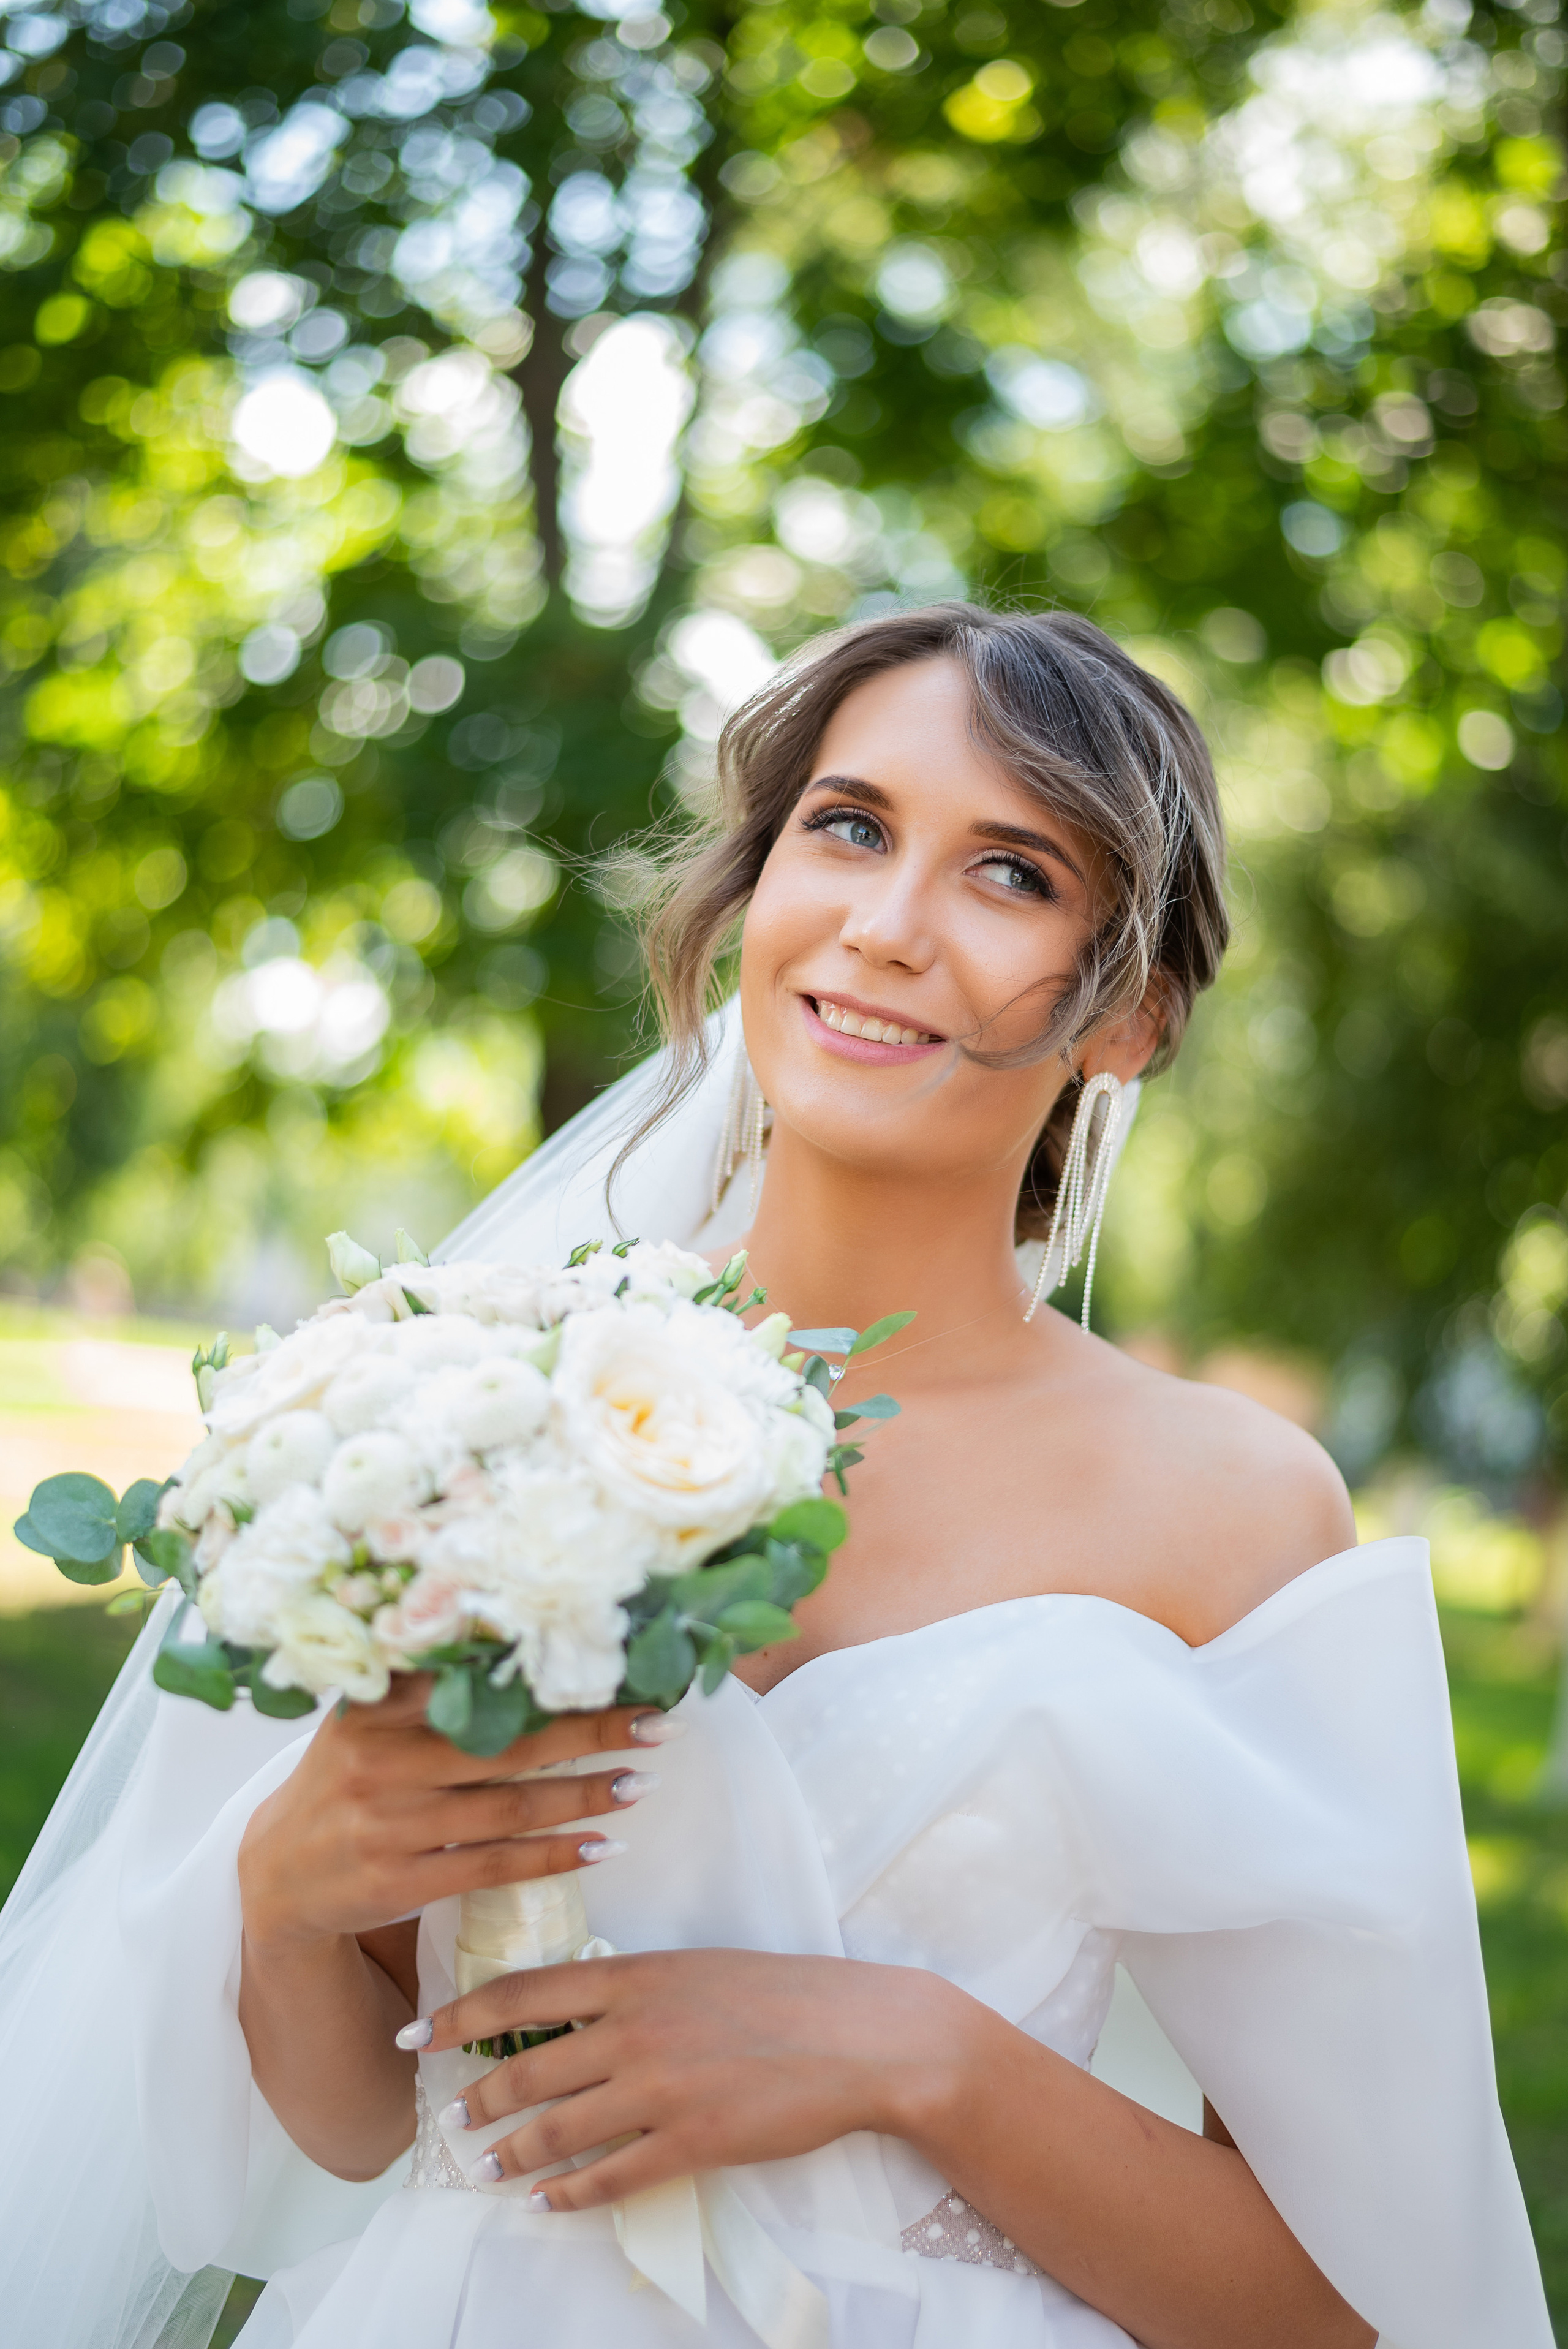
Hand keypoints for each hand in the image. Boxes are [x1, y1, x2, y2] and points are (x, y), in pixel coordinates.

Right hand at [238, 1676, 676, 1954]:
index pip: (471, 1682)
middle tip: (657, 1724)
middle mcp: (380, 1762)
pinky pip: (493, 1866)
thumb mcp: (364, 1721)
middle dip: (590, 1732)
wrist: (276, 1875)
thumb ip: (424, 1687)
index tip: (614, 1662)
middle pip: (506, 1744)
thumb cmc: (344, 1781)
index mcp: (377, 1709)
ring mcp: (389, 1825)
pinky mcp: (399, 1881)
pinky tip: (599, 1847)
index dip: (546, 1673)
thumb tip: (519, 1644)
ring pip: (509, 1808)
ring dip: (584, 1797)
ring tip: (640, 1784)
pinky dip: (552, 1856)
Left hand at [421, 1948, 974, 2204]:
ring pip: (558, 2127)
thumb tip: (580, 2010)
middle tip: (448, 2119)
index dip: (462, 2014)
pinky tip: (547, 2200)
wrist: (861, 2036)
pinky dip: (569, 2193)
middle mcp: (637, 2028)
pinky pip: (610, 2177)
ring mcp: (662, 2088)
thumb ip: (636, 1988)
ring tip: (484, 2167)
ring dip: (512, 2152)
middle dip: (478, 2097)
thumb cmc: (784, 1994)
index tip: (421, 2032)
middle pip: (529, 2066)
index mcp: (638, 1974)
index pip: (524, 1992)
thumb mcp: (698, 1969)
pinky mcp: (692, 2142)